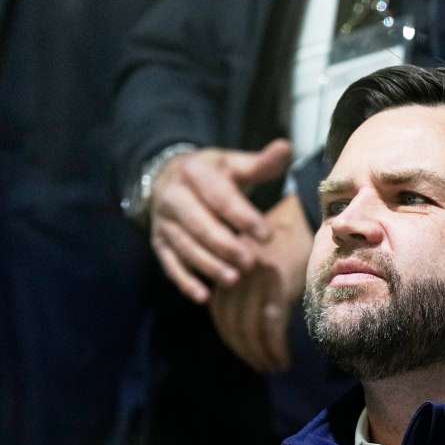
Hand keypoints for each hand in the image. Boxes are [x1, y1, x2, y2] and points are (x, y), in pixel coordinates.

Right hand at [149, 139, 292, 301]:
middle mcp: (173, 196)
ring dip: (208, 266)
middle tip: (251, 262)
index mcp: (195, 172)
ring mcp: (163, 222)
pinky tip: (203, 297)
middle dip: (225, 246)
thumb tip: (286, 147)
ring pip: (184, 247)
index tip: (267, 235)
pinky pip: (169, 265)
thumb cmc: (213, 174)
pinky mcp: (159, 243)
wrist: (169, 177)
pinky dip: (185, 282)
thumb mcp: (234, 164)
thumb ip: (261, 163)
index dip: (243, 217)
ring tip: (234, 280)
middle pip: (199, 225)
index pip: (220, 197)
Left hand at [209, 195, 312, 371]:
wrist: (307, 216)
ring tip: (272, 367)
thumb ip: (247, 288)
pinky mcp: (279, 285)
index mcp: (228, 269)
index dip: (232, 340)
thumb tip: (247, 326)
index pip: (221, 314)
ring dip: (260, 354)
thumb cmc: (287, 240)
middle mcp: (238, 275)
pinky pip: (272, 327)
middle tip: (260, 367)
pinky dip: (275, 349)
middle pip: (234, 324)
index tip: (246, 354)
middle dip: (245, 351)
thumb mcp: (259, 262)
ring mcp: (258, 280)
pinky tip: (283, 361)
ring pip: (251, 329)